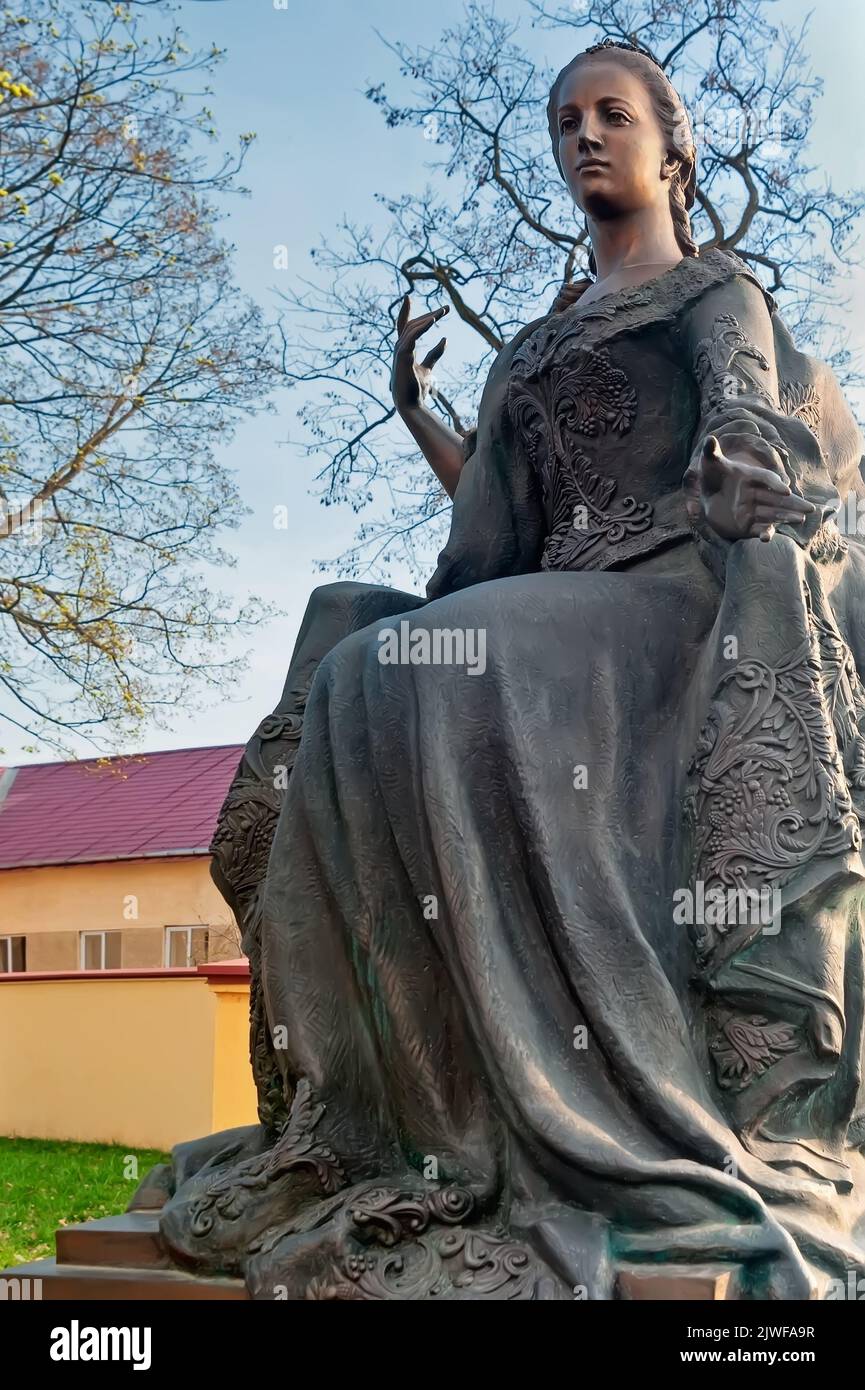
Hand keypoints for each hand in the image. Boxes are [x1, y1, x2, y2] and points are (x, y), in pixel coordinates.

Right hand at [391, 294, 449, 414]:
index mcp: (403, 350)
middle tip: (445, 309)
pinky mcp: (403, 357)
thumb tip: (444, 340)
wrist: (411, 406)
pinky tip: (433, 321)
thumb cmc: (417, 390)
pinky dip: (422, 327)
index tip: (408, 297)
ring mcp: (399, 352)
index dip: (405, 312)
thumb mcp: (428, 369)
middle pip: (411, 325)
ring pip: (411, 329)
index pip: (403, 327)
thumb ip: (434, 354)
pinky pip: (412, 337)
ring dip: (427, 319)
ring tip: (442, 313)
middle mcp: (399, 349)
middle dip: (428, 315)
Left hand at [687, 432, 815, 542]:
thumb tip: (709, 439)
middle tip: (811, 509)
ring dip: (786, 517)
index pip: (766, 479)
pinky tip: (766, 538)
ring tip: (800, 519)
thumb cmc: (713, 477)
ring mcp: (753, 510)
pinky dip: (763, 533)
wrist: (708, 496)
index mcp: (750, 477)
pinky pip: (758, 529)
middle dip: (793, 503)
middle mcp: (755, 494)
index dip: (775, 484)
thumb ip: (711, 452)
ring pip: (773, 514)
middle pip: (778, 499)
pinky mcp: (747, 525)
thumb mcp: (710, 464)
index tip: (784, 490)